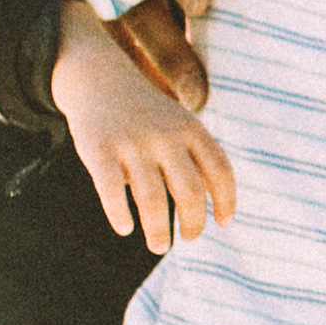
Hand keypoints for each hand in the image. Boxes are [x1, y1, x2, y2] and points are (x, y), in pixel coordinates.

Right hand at [53, 4, 234, 247]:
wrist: (99, 78)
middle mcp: (165, 136)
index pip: (220, 170)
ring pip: (152, 199)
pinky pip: (110, 190)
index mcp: (191, 129)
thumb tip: (219, 210)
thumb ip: (201, 158)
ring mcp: (132, 143)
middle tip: (189, 239)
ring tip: (159, 247)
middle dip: (193, 223)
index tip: (223, 223)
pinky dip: (119, 214)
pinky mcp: (98, 149)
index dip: (226, 200)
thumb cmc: (148, 114)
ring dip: (158, 230)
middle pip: (189, 191)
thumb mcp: (182, 124)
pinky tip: (125, 229)